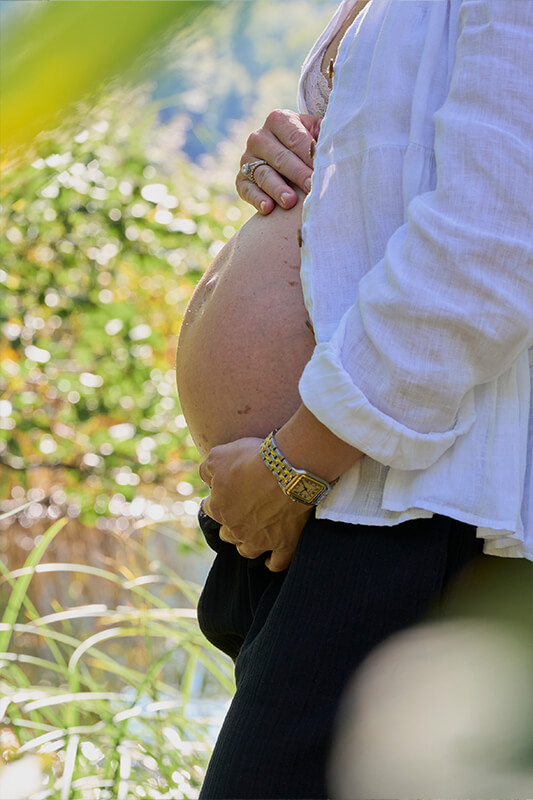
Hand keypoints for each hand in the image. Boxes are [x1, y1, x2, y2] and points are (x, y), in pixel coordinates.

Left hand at [199, 437, 312, 571]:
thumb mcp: (219, 454)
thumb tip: (205, 478)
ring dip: (247, 543)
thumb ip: (207, 469)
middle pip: (227, 533)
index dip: (219, 498)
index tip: (229, 490)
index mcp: (219, 509)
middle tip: (244, 508)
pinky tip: (271, 559)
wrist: (289, 468)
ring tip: (255, 532)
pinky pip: (277, 563)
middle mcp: (236, 529)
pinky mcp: (284, 544)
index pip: (210, 508)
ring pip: (247, 550)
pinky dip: (273, 562)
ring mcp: (260, 540)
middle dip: (232, 522)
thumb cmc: (254, 459)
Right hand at [237, 109, 321, 214]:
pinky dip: (257, 199)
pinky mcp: (241, 179)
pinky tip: (268, 208)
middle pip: (280, 157)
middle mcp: (259, 137)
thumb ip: (327, 135)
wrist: (288, 162)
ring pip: (263, 174)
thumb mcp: (317, 133)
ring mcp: (247, 158)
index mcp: (279, 120)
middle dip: (297, 173)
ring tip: (291, 202)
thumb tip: (344, 140)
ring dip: (277, 189)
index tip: (323, 168)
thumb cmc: (309, 147)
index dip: (309, 154)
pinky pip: (246, 189)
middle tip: (311, 187)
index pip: (295, 137)